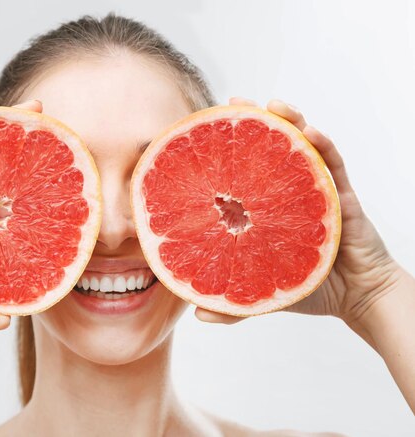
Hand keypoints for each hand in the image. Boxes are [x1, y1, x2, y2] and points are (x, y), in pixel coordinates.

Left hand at [195, 97, 406, 327]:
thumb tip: (198, 314)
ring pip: (302, 147)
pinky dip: (323, 146)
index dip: (228, 149)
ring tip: (273, 104)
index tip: (205, 130)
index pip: (245, 172)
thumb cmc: (308, 287)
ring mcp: (316, 189)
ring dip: (289, 120)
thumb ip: (234, 304)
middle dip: (254, 122)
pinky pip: (334, 165)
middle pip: (271, 149)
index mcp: (267, 208)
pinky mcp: (343, 195)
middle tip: (233, 103)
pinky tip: (310, 132)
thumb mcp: (264, 294)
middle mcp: (289, 192)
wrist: (355, 298)